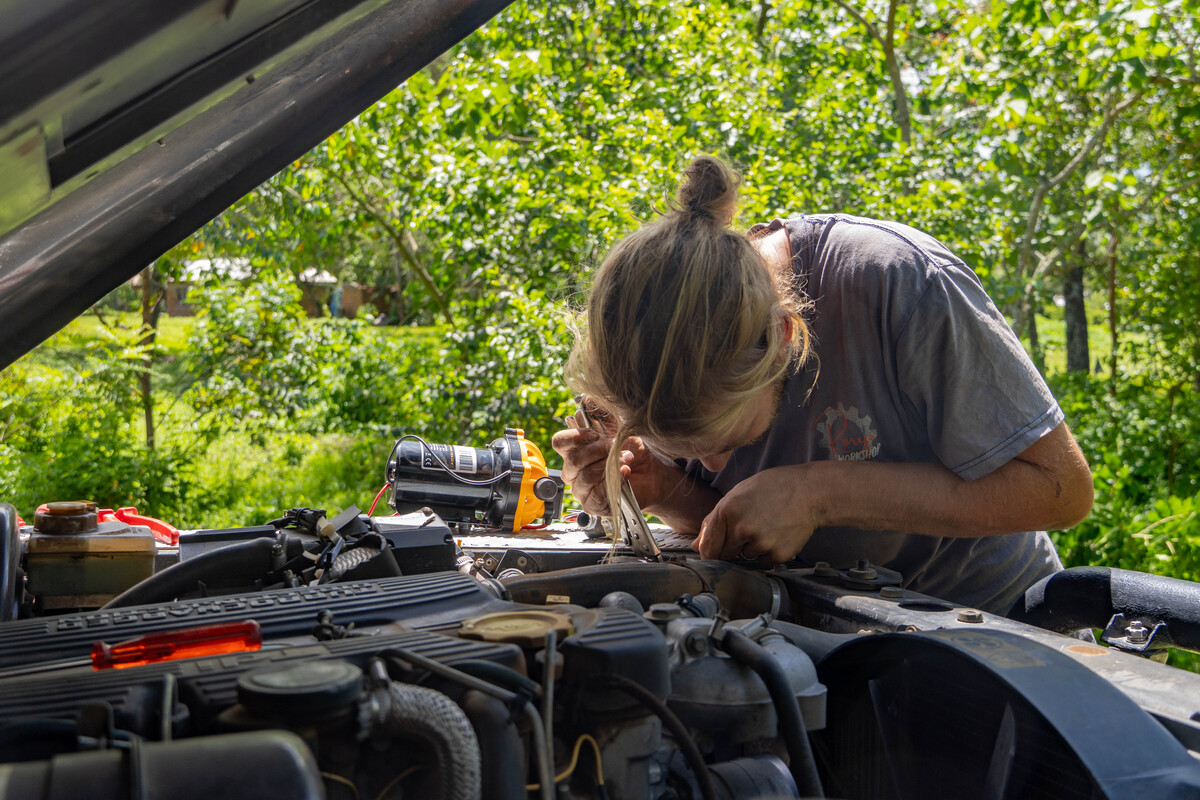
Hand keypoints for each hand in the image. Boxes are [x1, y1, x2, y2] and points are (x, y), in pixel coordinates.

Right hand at [551, 424, 677, 516]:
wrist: (653, 474)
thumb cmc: (633, 451)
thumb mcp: (620, 428)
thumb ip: (602, 414)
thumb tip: (587, 397)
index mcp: (575, 451)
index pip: (559, 443)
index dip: (574, 437)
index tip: (594, 434)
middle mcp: (574, 471)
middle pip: (572, 460)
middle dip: (598, 451)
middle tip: (616, 446)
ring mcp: (582, 489)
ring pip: (585, 476)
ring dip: (608, 465)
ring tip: (626, 459)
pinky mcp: (593, 505)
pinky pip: (596, 494)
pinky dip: (613, 481)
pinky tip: (625, 473)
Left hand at [693, 465, 823, 563]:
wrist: (810, 492)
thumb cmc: (773, 488)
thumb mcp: (739, 493)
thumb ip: (714, 520)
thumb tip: (696, 545)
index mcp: (727, 511)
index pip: (708, 546)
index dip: (709, 552)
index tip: (713, 553)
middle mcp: (742, 529)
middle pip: (725, 553)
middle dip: (732, 545)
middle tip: (750, 527)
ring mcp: (761, 543)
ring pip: (746, 556)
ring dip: (752, 547)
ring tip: (768, 525)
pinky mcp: (777, 554)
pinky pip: (764, 560)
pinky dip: (769, 551)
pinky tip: (778, 533)